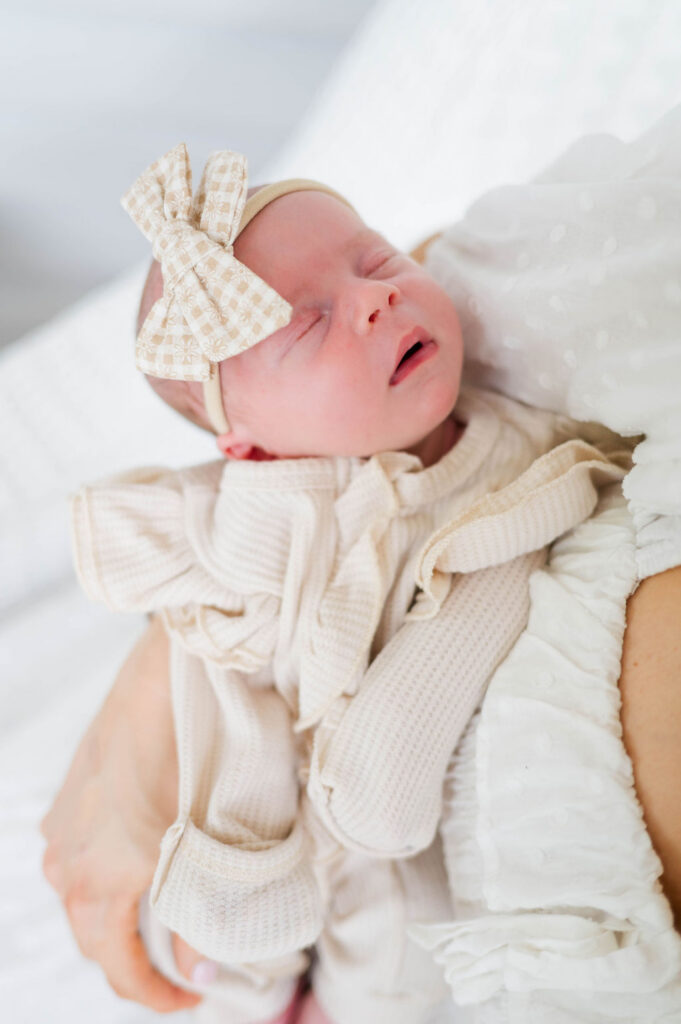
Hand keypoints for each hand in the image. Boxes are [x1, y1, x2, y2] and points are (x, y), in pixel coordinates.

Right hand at [40, 618, 200, 1012]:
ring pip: (79, 895)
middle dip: (132, 961)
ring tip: (154, 920)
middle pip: (92, 936)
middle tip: (174, 972)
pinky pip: (75, 852)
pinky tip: (131, 862)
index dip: (152, 994)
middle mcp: (68, 858)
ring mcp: (61, 824)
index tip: (186, 1000)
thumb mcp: (209, 841)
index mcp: (101, 879)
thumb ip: (201, 910)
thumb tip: (199, 961)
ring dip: (113, 917)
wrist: (165, 676)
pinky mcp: (67, 794)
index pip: (117, 966)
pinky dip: (101, 873)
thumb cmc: (195, 751)